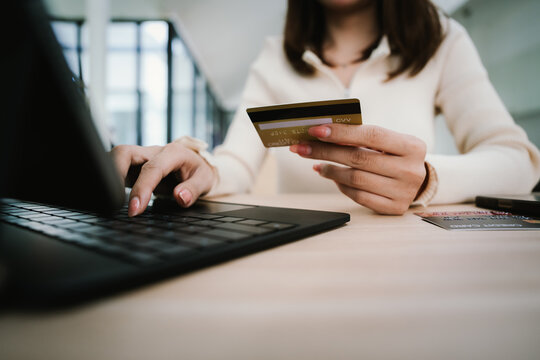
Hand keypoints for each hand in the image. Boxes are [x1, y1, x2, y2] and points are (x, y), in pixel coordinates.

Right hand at [111, 141, 216, 216]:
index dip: (141, 188)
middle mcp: (153, 151)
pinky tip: (109, 195)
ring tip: (109, 199)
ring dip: (108, 175)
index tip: (135, 209)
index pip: (152, 168)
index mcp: (172, 152)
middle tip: (114, 201)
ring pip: (116, 157)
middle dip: (114, 173)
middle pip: (124, 153)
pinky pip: (116, 168)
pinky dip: (109, 179)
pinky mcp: (133, 166)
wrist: (197, 166)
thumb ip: (193, 189)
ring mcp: (141, 157)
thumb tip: (180, 197)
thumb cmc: (199, 172)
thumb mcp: (205, 181)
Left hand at [289, 124, 426, 214]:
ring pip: (355, 179)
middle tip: (302, 147)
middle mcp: (411, 169)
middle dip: (326, 151)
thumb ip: (362, 137)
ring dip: (329, 170)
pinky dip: (340, 186)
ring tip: (316, 164)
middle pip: (358, 158)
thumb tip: (324, 133)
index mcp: (412, 146)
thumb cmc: (395, 156)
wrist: (418, 182)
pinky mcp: (393, 208)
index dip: (341, 132)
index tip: (315, 130)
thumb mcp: (387, 143)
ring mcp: (403, 192)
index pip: (371, 135)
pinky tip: (331, 176)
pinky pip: (358, 196)